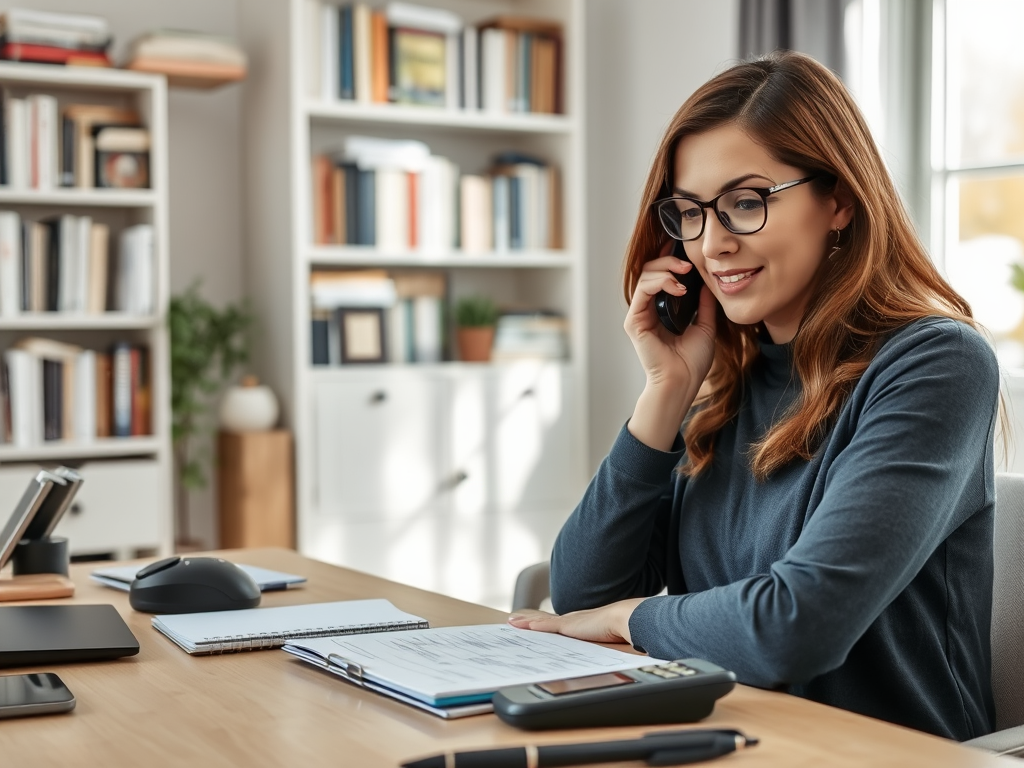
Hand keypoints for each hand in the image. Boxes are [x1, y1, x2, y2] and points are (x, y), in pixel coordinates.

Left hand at [507, 598, 646, 645]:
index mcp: (580, 624)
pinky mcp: (568, 626)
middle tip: (513, 621)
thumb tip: (611, 654)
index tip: (532, 624)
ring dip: (526, 622)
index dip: (543, 623)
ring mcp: (569, 623)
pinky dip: (533, 625)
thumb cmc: (621, 630)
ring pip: (541, 622)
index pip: (557, 624)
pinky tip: (521, 626)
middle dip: (529, 620)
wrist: (625, 620)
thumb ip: (601, 643)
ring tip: (511, 622)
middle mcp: (572, 621)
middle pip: (545, 620)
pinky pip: (546, 626)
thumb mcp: (606, 639)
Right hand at [624, 243, 716, 396]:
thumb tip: (708, 283)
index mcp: (661, 311)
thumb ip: (704, 305)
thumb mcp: (705, 326)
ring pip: (645, 277)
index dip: (668, 260)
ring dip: (664, 269)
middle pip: (650, 272)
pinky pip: (642, 291)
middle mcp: (647, 310)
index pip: (661, 277)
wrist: (683, 382)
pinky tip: (677, 287)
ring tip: (684, 273)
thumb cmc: (692, 362)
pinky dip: (659, 283)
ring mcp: (639, 315)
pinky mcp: (634, 321)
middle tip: (687, 263)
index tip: (681, 247)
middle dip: (668, 261)